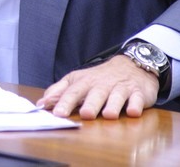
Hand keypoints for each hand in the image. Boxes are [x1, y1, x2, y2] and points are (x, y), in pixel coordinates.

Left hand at [37, 55, 158, 119]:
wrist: (131, 65)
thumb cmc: (100, 78)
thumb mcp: (77, 80)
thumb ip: (59, 92)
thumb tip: (41, 103)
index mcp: (85, 82)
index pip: (73, 92)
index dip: (65, 102)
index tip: (57, 114)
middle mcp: (102, 85)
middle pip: (95, 94)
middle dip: (91, 104)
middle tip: (85, 114)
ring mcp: (121, 88)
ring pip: (117, 96)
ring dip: (113, 105)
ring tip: (108, 115)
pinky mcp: (138, 93)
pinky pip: (137, 99)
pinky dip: (136, 105)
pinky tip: (133, 112)